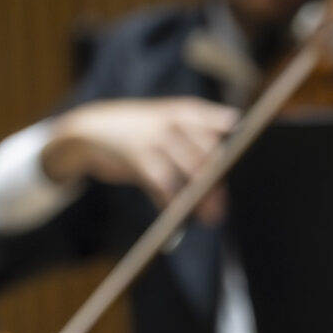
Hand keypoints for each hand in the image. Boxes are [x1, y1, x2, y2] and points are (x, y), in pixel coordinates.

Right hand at [41, 97, 236, 221]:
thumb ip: (199, 129)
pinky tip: (178, 221)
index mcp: (185, 111)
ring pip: (193, 173)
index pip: (223, 125)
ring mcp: (158, 140)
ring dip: (203, 200)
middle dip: (218, 184)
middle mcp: (175, 122)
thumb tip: (235, 138)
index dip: (238, 145)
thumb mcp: (167, 119)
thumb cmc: (137, 130)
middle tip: (221, 208)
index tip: (245, 166)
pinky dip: (173, 207)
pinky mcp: (140, 159)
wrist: (87, 130)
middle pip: (211, 155)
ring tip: (209, 218)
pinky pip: (166, 187)